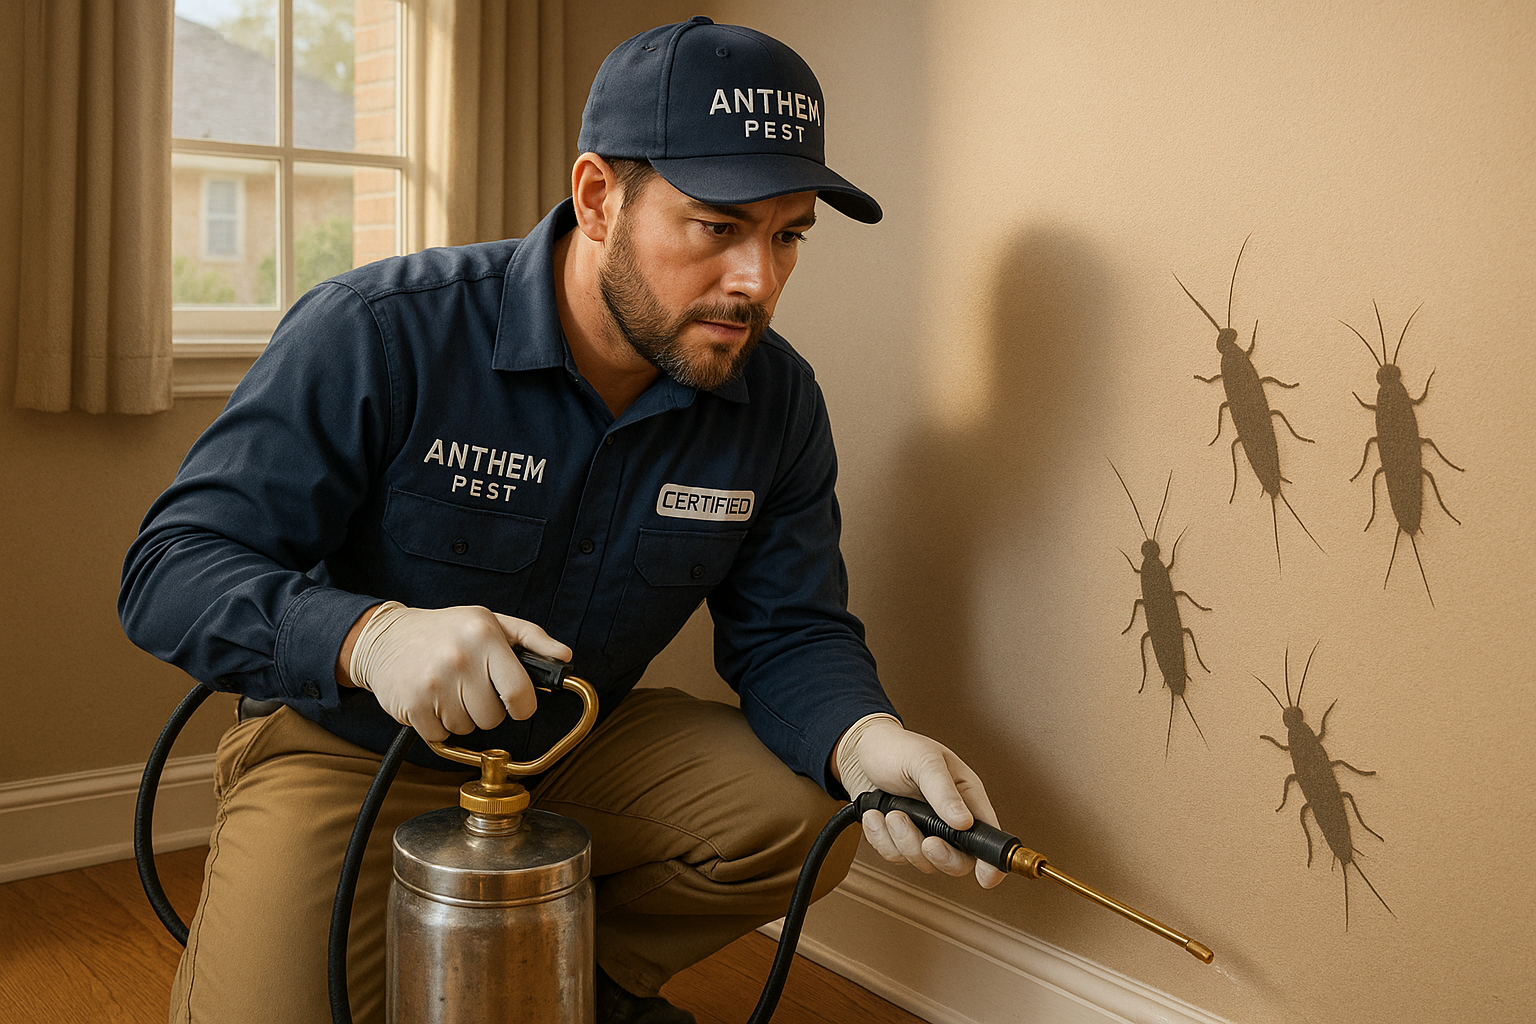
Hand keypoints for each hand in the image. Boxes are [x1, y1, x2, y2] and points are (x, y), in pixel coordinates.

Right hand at [344, 602, 571, 741]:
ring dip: (462, 716)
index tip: (516, 703)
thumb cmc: (446, 630)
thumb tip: (564, 656)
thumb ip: (532, 638)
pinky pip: (441, 735)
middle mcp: (460, 659)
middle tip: (472, 687)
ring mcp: (434, 683)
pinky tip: (431, 700)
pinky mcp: (413, 705)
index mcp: (485, 636)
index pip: (520, 692)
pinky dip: (438, 725)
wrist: (385, 637)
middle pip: (494, 717)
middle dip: (487, 709)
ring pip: (468, 728)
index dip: (522, 706)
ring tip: (449, 689)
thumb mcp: (491, 621)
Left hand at [835, 715, 1006, 888]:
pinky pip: (894, 856)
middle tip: (927, 842)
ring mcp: (924, 831)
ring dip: (902, 840)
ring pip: (923, 861)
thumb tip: (965, 823)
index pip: (989, 836)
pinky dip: (881, 838)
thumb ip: (943, 791)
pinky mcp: (900, 838)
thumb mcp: (924, 761)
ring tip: (891, 812)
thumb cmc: (896, 748)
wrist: (859, 751)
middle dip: (940, 856)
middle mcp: (949, 819)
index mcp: (966, 797)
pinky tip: (876, 815)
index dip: (991, 861)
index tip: (984, 877)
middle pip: (959, 861)